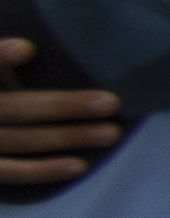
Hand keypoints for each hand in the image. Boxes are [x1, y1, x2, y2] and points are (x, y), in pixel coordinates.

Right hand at [0, 40, 121, 192]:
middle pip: (12, 107)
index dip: (0, 56)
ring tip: (111, 134)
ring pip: (18, 140)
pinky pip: (8, 171)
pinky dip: (42, 170)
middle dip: (60, 106)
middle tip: (111, 103)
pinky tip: (79, 166)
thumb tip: (43, 46)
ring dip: (65, 138)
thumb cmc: (1, 91)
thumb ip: (7, 59)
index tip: (29, 49)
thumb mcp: (1, 77)